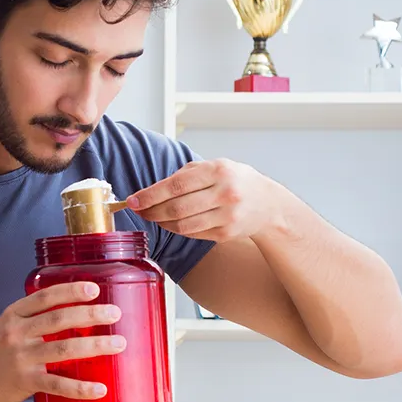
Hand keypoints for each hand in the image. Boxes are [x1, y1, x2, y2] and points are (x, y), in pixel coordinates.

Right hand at [0, 281, 126, 401]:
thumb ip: (33, 323)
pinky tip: (99, 389)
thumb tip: (76, 322)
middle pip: (59, 318)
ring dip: (95, 345)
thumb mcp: (5, 330)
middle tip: (114, 313)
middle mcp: (16, 333)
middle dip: (91, 314)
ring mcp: (20, 358)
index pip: (44, 297)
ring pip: (64, 348)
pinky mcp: (25, 382)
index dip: (70, 291)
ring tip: (118, 343)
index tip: (93, 288)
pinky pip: (58, 384)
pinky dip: (81, 388)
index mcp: (12, 316)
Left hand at [126, 158, 284, 242]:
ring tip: (152, 216)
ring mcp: (227, 216)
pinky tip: (170, 223)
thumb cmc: (235, 181)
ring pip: (181, 225)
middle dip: (151, 211)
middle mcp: (225, 193)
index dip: (150, 195)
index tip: (132, 200)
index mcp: (219, 171)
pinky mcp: (226, 234)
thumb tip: (150, 190)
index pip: (175, 185)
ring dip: (161, 222)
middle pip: (176, 208)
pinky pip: (191, 234)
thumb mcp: (215, 167)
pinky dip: (176, 229)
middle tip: (138, 210)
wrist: (269, 205)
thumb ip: (184, 174)